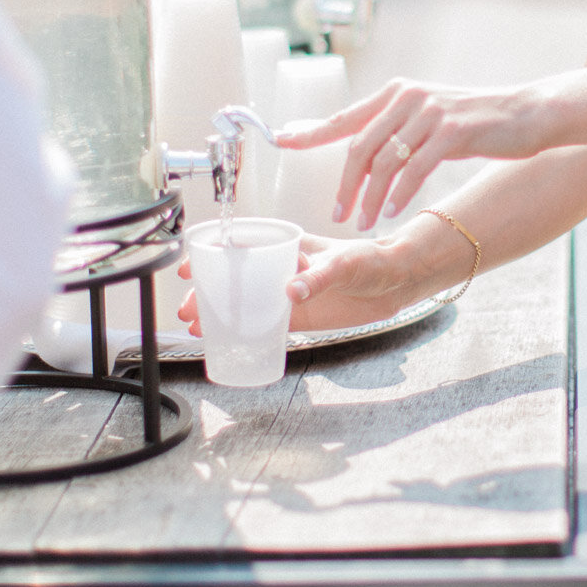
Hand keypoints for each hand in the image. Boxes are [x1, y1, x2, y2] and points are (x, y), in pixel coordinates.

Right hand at [176, 234, 424, 336]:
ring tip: (198, 327)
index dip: (212, 254)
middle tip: (189, 308)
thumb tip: (291, 291)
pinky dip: (247, 332)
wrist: (397, 281)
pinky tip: (230, 341)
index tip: (191, 266)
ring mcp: (290, 294)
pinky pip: (267, 325)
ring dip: (221, 313)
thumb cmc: (371, 259)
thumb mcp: (344, 263)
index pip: (242, 245)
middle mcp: (283, 269)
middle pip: (236, 279)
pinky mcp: (301, 317)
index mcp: (288, 246)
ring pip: (246, 303)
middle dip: (208, 292)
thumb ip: (317, 277)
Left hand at [274, 76, 548, 230]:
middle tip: (339, 215)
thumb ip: (395, 128)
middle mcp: (408, 97)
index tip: (281, 141)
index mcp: (397, 92)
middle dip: (345, 186)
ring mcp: (430, 112)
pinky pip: (414, 170)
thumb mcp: (428, 116)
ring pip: (384, 162)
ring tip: (366, 222)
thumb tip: (359, 151)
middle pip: (360, 147)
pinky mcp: (452, 131)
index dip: (310, 132)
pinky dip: (399, 195)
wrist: (526, 113)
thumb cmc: (475, 121)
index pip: (344, 117)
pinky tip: (394, 212)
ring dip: (371, 198)